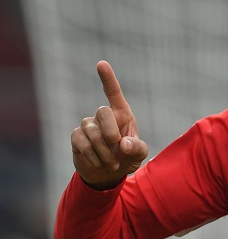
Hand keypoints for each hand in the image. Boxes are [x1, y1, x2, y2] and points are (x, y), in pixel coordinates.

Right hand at [71, 60, 148, 188]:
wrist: (109, 174)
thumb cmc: (127, 158)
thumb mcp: (138, 155)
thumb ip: (136, 148)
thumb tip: (123, 144)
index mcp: (122, 114)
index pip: (113, 92)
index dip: (108, 78)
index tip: (101, 64)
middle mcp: (103, 116)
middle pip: (102, 112)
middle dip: (110, 131)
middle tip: (118, 146)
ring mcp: (88, 125)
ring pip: (92, 132)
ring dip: (104, 151)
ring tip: (112, 164)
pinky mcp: (76, 137)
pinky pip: (81, 143)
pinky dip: (93, 156)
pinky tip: (99, 163)